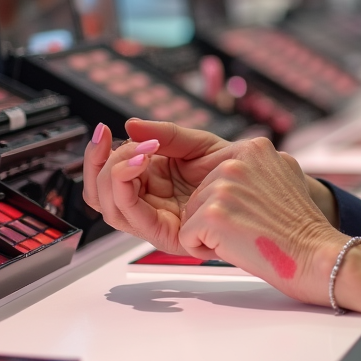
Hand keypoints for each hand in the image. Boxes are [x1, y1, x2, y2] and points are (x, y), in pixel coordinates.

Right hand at [83, 119, 239, 254]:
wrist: (263, 190)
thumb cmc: (235, 172)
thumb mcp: (197, 144)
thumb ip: (164, 134)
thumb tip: (129, 124)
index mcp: (152, 183)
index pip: (108, 177)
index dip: (97, 155)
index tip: (103, 130)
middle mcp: (149, 204)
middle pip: (100, 194)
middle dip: (100, 164)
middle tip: (115, 140)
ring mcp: (156, 221)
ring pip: (110, 206)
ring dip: (114, 173)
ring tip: (137, 151)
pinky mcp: (166, 236)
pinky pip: (132, 217)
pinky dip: (127, 187)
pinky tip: (141, 162)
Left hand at [176, 138, 347, 304]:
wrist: (314, 254)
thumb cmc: (299, 227)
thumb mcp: (285, 174)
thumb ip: (259, 166)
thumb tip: (237, 164)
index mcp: (254, 148)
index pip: (216, 175)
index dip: (231, 202)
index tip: (255, 212)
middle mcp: (237, 161)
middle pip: (200, 194)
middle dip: (219, 216)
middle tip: (252, 226)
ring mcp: (224, 187)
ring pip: (192, 215)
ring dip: (212, 233)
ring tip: (246, 235)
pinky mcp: (212, 215)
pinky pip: (187, 236)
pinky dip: (204, 249)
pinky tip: (235, 247)